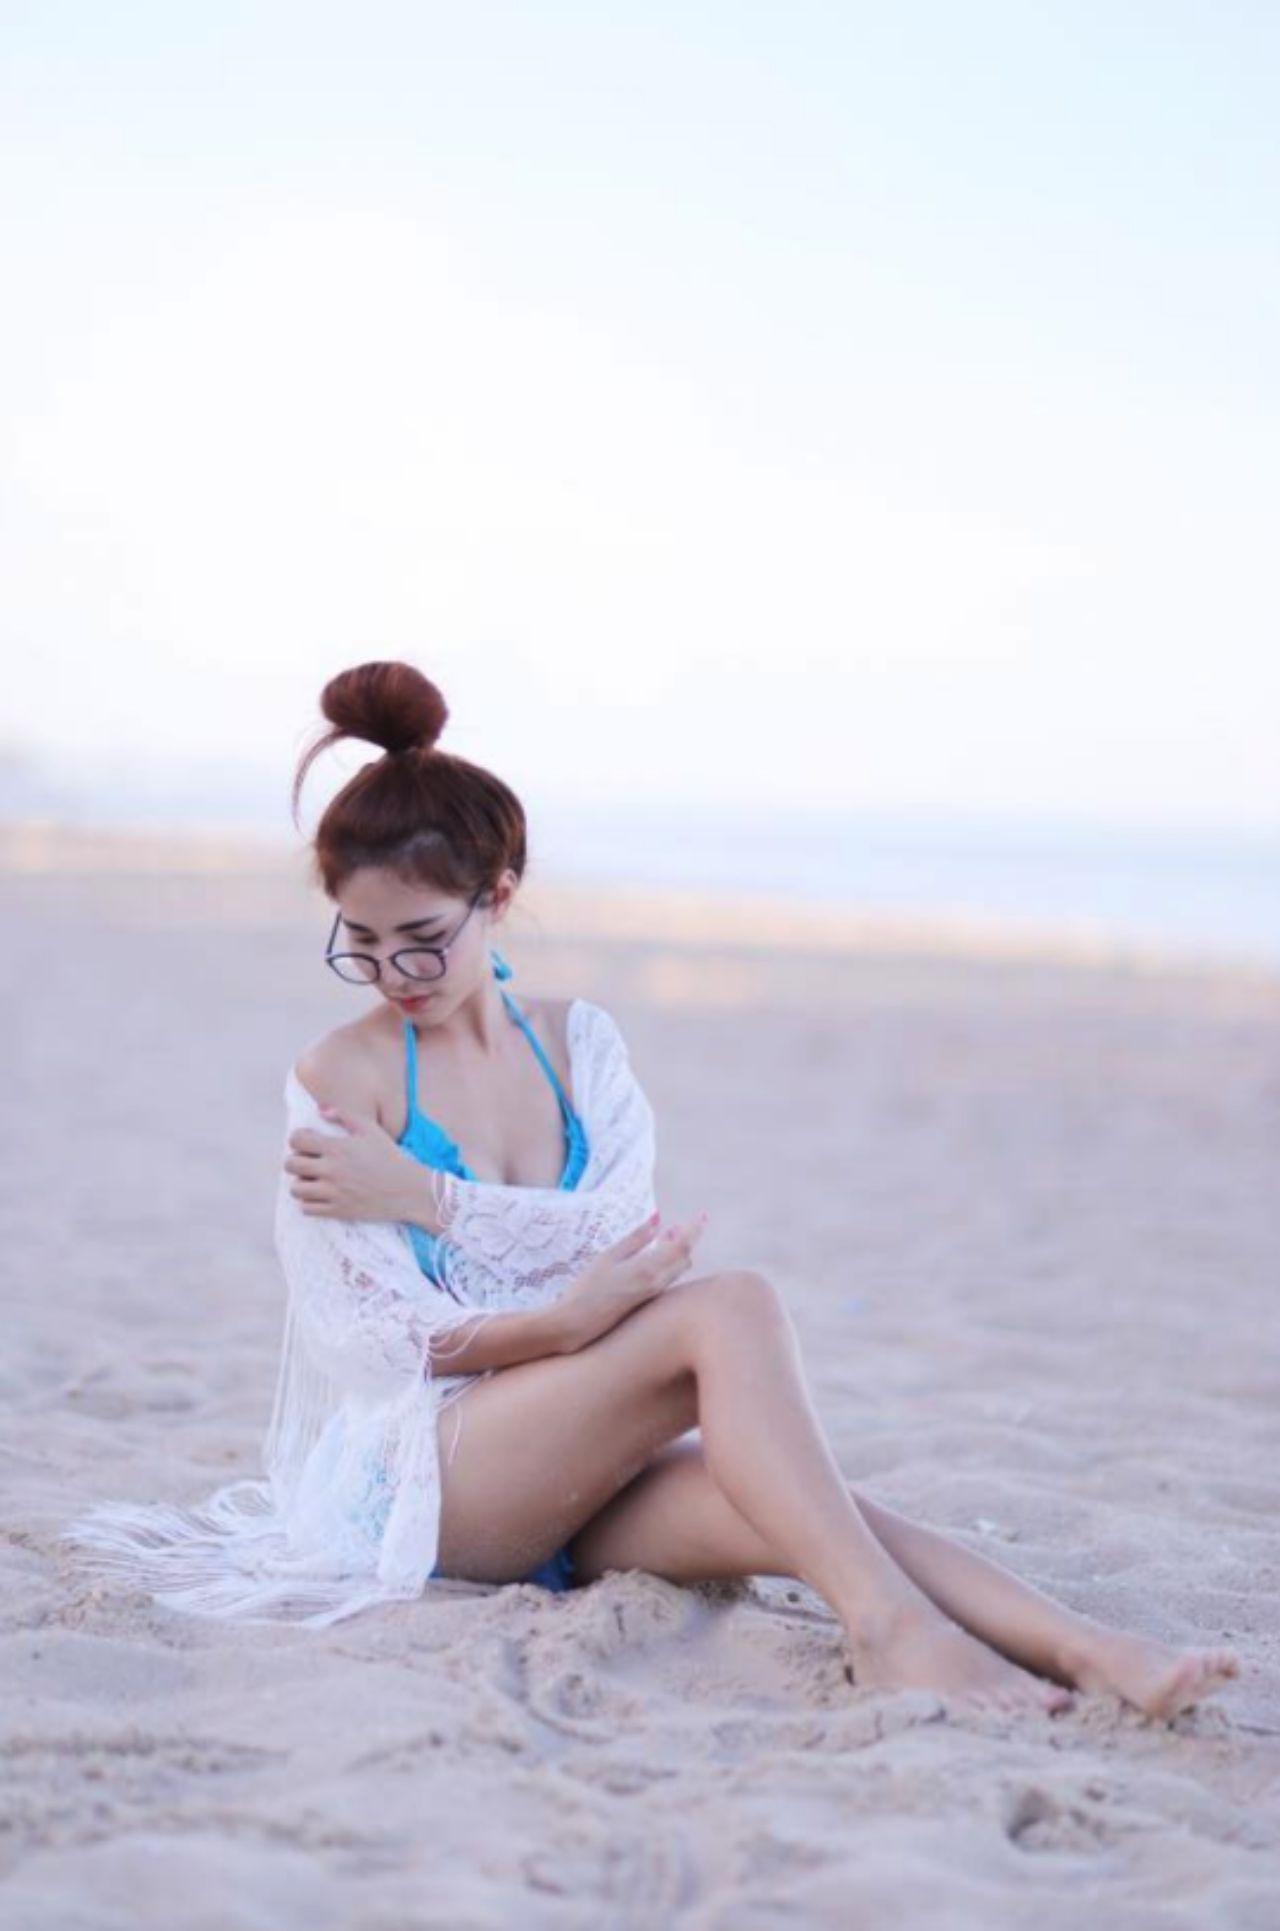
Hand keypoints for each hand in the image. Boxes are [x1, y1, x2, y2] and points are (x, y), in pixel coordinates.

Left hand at [284, 1105, 424, 1220]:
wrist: (407, 1190)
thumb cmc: (389, 1157)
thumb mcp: (370, 1130)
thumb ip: (344, 1115)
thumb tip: (320, 1109)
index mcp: (337, 1148)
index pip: (297, 1140)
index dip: (298, 1138)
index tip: (306, 1141)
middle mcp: (331, 1170)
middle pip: (291, 1165)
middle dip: (295, 1160)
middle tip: (307, 1161)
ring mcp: (333, 1192)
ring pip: (295, 1189)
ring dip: (300, 1183)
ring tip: (313, 1180)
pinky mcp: (337, 1211)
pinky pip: (306, 1208)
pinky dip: (309, 1202)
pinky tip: (320, 1195)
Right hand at [554, 1208, 708, 1351]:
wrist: (576, 1325)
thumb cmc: (588, 1288)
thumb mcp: (608, 1257)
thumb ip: (635, 1239)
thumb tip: (657, 1220)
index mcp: (649, 1269)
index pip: (682, 1245)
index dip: (695, 1228)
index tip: (703, 1214)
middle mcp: (657, 1284)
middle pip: (684, 1258)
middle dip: (685, 1239)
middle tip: (674, 1226)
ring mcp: (653, 1295)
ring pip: (677, 1270)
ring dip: (676, 1252)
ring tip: (664, 1238)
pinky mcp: (646, 1302)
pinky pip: (667, 1279)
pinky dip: (667, 1264)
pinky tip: (653, 1258)